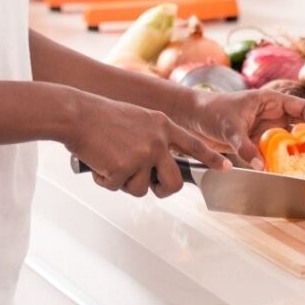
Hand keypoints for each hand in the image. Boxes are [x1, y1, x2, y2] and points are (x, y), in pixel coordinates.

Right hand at [65, 90, 231, 198]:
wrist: (76, 114)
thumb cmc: (99, 117)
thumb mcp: (135, 119)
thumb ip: (151, 139)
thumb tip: (155, 168)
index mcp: (161, 124)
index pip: (194, 144)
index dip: (211, 159)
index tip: (228, 168)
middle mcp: (157, 140)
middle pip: (173, 182)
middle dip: (162, 190)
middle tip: (151, 187)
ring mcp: (142, 155)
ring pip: (142, 189)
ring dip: (124, 182)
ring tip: (109, 161)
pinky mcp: (124, 168)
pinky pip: (118, 187)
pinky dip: (105, 180)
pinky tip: (97, 161)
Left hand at [182, 88, 304, 170]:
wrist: (192, 118)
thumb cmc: (210, 111)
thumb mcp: (228, 127)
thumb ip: (244, 146)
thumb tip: (262, 166)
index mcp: (269, 100)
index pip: (301, 106)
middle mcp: (272, 114)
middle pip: (302, 125)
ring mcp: (266, 130)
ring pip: (291, 141)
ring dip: (300, 152)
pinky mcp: (258, 143)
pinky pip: (277, 153)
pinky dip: (284, 161)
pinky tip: (290, 173)